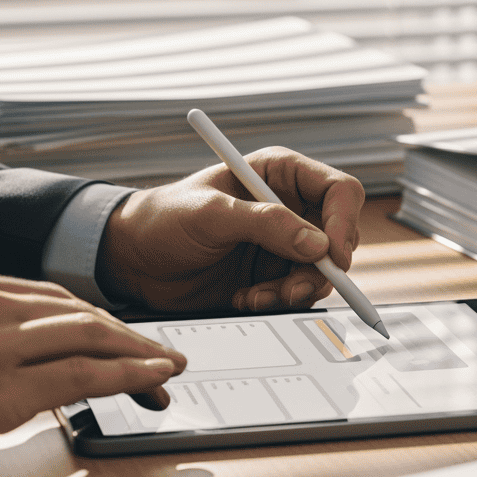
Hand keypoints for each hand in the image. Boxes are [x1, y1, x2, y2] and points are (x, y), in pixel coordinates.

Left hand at [97, 146, 364, 313]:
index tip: (331, 255)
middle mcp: (289, 207)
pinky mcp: (273, 276)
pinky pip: (298, 294)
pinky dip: (277, 303)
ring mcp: (283, 244)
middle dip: (321, 269)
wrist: (133, 261)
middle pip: (339, 238)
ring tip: (256, 296)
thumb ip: (265, 224)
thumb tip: (318, 244)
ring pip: (322, 272)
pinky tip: (245, 299)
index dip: (343, 222)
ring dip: (294, 291)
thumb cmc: (163, 219)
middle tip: (293, 289)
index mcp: (280, 173)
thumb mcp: (211, 215)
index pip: (339, 191)